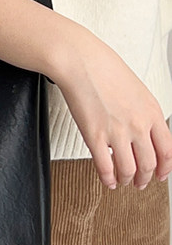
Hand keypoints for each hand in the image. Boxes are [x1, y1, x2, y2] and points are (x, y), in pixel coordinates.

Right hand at [51, 24, 171, 188]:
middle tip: (140, 182)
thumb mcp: (137, 90)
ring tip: (123, 181)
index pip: (168, 151)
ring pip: (129, 169)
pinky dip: (108, 178)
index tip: (160, 174)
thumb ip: (143, 112)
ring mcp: (117, 132)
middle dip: (145, 178)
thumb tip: (143, 130)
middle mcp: (138, 125)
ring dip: (127, 180)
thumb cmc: (104, 69)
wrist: (81, 62)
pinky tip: (107, 180)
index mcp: (152, 112)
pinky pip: (105, 166)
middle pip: (149, 164)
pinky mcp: (94, 135)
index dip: (165, 168)